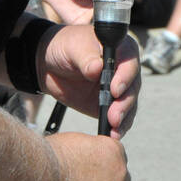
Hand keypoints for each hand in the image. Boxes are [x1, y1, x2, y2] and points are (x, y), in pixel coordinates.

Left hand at [36, 24, 139, 138]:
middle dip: (124, 102)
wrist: (48, 64)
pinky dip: (118, 126)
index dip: (125, 77)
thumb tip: (97, 69)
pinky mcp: (111, 104)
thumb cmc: (63, 47)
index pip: (129, 62)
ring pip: (129, 104)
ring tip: (113, 127)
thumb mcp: (72, 47)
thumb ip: (85, 58)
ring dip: (123, 117)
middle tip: (114, 115)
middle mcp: (124, 69)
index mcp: (120, 48)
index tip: (115, 90)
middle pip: (132, 86)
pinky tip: (113, 134)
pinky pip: (120, 117)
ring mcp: (119, 88)